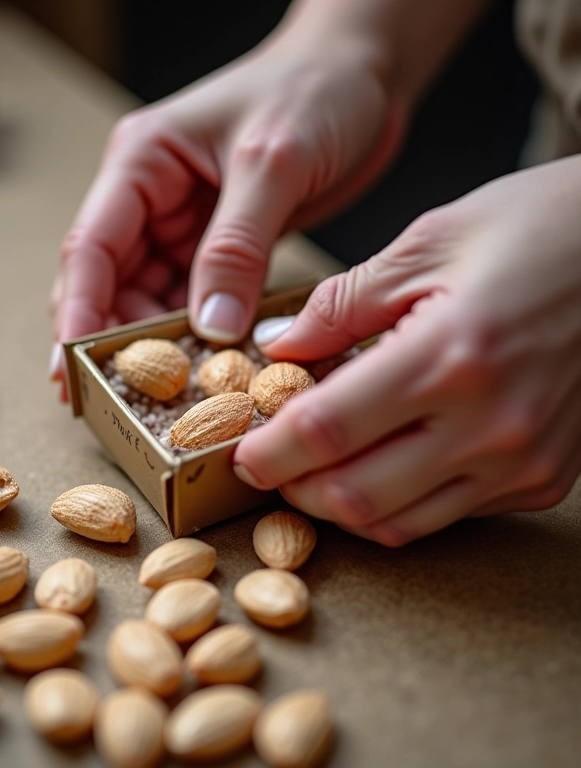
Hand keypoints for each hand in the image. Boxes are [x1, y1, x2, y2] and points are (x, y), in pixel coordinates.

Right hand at [50, 21, 403, 396]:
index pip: (90, 248)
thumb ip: (237, 246)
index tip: (73, 369)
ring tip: (163, 395)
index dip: (78, 313)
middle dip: (112, 341)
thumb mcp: (273, 162)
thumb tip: (210, 330)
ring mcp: (185, 229)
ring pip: (151, 300)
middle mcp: (152, 200)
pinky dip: (199, 337)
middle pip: (111, 284)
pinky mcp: (221, 250)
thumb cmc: (315, 90)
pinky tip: (207, 369)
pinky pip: (197, 303)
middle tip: (118, 398)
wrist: (363, 76)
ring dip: (157, 346)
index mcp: (141, 163)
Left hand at [234, 156, 580, 545]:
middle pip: (357, 495)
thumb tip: (280, 348)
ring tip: (314, 469)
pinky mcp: (543, 477)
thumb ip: (340, 305)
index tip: (241, 453)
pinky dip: (396, 501)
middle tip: (270, 464)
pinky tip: (380, 463)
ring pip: (400, 522)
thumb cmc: (536, 228)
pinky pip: (447, 514)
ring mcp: (523, 460)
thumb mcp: (426, 244)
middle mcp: (491, 424)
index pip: (329, 431)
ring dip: (340, 504)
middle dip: (296, 489)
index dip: (271, 452)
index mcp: (451, 355)